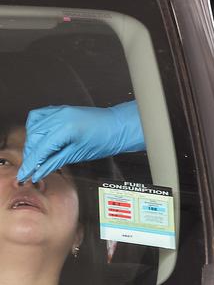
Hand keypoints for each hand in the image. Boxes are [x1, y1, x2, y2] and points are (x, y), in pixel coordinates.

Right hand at [18, 101, 144, 182]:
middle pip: (33, 138)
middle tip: (30, 169)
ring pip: (33, 127)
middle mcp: (59, 116)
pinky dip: (34, 128)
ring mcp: (59, 111)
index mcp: (65, 128)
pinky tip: (38, 138)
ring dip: (31, 143)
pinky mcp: (60, 110)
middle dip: (30, 155)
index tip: (24, 174)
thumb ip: (56, 162)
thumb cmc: (105, 139)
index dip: (30, 164)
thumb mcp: (79, 155)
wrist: (118, 126)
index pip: (39, 149)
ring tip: (35, 157)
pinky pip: (39, 116)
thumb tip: (40, 171)